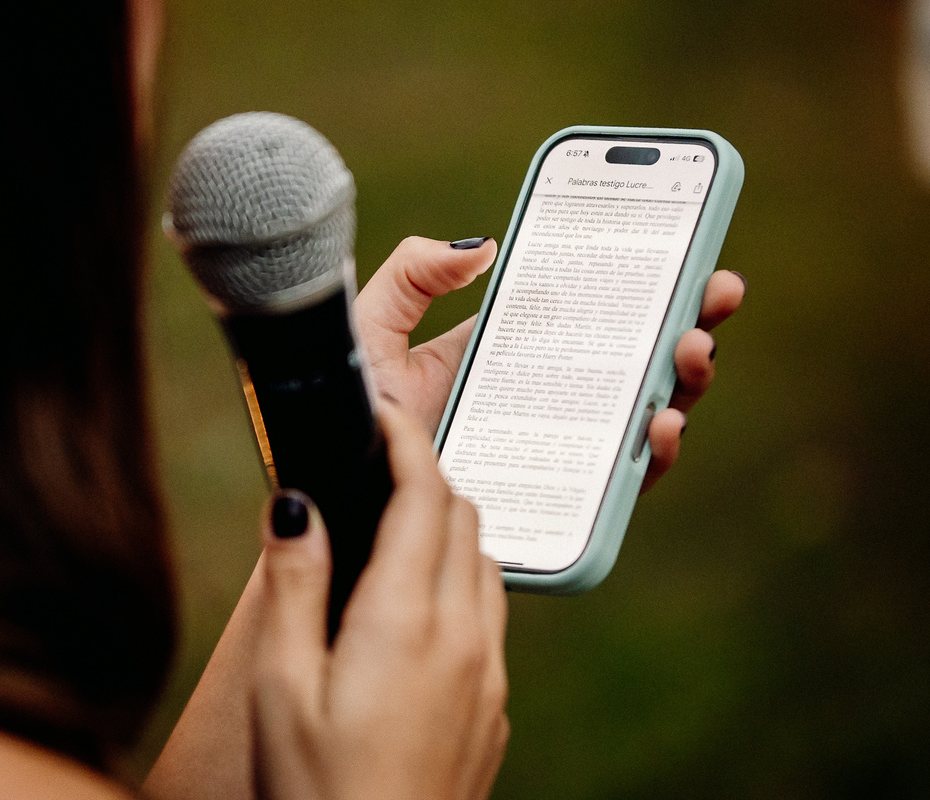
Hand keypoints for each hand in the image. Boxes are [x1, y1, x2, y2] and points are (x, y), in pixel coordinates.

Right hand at [253, 403, 508, 799]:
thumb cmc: (316, 793)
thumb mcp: (282, 688)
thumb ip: (295, 585)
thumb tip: (299, 504)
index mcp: (408, 621)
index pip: (427, 496)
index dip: (407, 441)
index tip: (381, 414)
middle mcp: (466, 639)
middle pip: (464, 520)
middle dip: (426, 478)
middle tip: (374, 469)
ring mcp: (489, 677)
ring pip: (484, 566)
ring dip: (447, 532)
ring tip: (390, 535)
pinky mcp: (493, 710)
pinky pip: (490, 618)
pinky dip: (459, 586)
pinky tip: (412, 614)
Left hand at [352, 236, 747, 492]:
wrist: (334, 487)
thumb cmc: (346, 412)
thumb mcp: (371, 327)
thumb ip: (413, 275)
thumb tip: (483, 246)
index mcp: (503, 354)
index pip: (586, 314)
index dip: (642, 285)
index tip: (687, 248)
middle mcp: (537, 401)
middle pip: (631, 360)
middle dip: (686, 321)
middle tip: (716, 290)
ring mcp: (549, 451)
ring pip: (638, 416)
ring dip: (682, 380)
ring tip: (692, 346)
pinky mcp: (550, 502)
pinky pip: (616, 484)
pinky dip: (650, 455)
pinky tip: (661, 421)